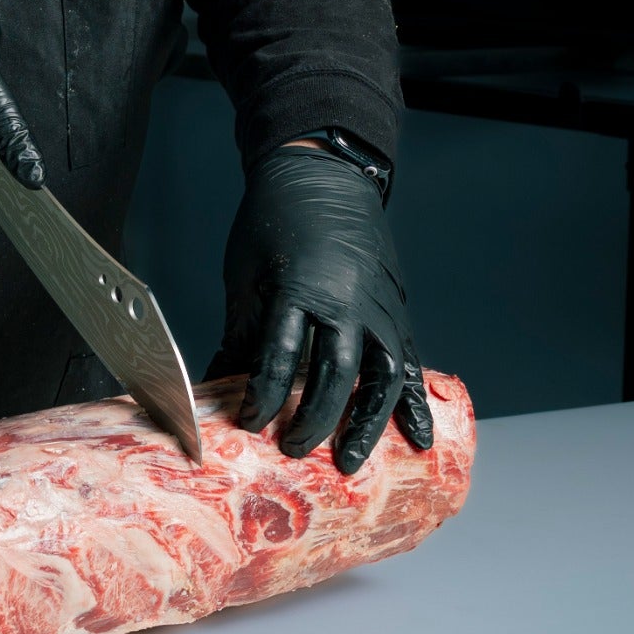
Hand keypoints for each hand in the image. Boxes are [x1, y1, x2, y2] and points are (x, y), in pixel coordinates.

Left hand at [208, 142, 434, 472]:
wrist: (322, 173)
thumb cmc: (274, 218)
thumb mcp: (246, 272)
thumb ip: (240, 332)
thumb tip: (216, 383)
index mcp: (301, 285)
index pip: (282, 355)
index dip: (265, 396)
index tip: (251, 424)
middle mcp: (348, 300)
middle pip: (337, 374)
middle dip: (315, 420)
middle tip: (295, 450)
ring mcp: (379, 306)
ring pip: (382, 376)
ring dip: (368, 423)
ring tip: (352, 461)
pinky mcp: (395, 309)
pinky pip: (408, 362)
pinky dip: (413, 402)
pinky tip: (416, 436)